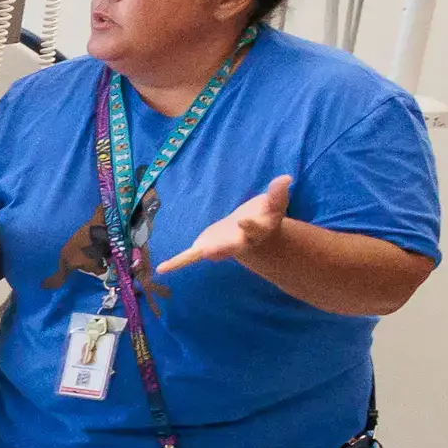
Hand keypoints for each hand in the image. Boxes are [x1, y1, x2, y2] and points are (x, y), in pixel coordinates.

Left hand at [157, 174, 297, 276]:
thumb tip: (286, 178)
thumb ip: (278, 193)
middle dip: (224, 249)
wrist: (254, 234)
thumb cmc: (265, 216)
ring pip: (214, 252)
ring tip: (194, 258)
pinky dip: (177, 263)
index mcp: (258, 231)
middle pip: (234, 246)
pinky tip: (161, 269)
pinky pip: (191, 257)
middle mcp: (240, 243)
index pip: (255, 228)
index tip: (244, 220)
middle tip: (211, 252)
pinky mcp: (207, 248)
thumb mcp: (274, 204)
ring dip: (205, 255)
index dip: (250, 225)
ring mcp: (223, 247)